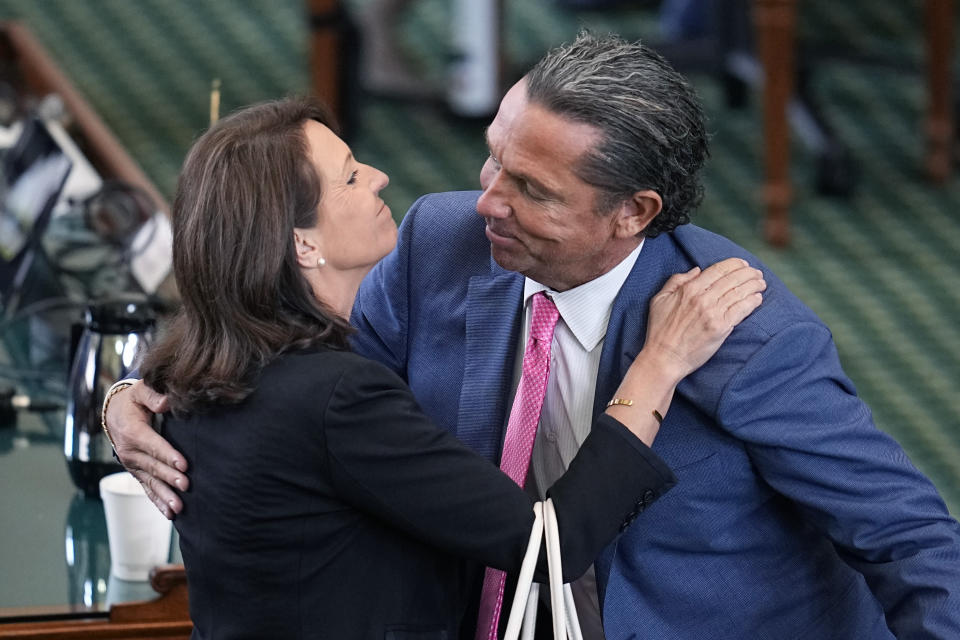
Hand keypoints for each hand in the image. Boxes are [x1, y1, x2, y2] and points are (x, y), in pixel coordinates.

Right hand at [105, 380, 187, 518]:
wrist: (114, 413)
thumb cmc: (134, 400)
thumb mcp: (141, 390)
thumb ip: (153, 395)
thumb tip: (167, 401)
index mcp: (132, 432)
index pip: (152, 445)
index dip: (168, 455)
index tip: (184, 465)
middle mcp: (129, 452)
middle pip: (153, 466)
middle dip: (170, 477)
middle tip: (186, 486)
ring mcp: (132, 465)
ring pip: (150, 482)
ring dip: (164, 495)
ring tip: (178, 508)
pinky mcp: (136, 472)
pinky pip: (146, 488)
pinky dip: (157, 501)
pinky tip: (169, 514)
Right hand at [642, 258, 764, 382]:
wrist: (664, 357)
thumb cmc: (660, 330)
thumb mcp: (659, 299)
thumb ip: (676, 281)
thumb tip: (697, 270)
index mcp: (689, 289)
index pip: (718, 269)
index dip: (734, 264)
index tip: (742, 264)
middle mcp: (702, 298)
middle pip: (732, 279)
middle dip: (748, 273)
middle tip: (757, 273)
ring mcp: (713, 313)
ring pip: (739, 292)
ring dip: (754, 285)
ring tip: (761, 284)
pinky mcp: (721, 328)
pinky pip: (741, 310)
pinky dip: (752, 302)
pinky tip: (758, 298)